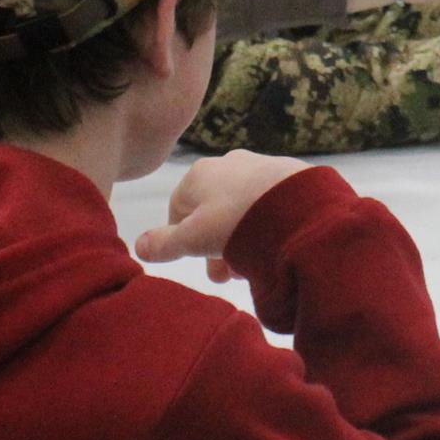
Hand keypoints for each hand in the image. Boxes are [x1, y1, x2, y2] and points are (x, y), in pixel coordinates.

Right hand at [133, 151, 308, 282]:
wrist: (300, 206)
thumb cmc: (237, 220)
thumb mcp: (194, 238)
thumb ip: (165, 243)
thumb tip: (139, 246)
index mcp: (199, 174)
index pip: (178, 208)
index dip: (182, 239)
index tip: (194, 262)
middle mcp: (228, 163)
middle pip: (211, 211)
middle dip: (214, 246)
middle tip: (224, 276)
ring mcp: (260, 167)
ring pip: (239, 210)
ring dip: (238, 240)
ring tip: (248, 268)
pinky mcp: (289, 177)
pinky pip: (266, 206)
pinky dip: (263, 227)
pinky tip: (271, 247)